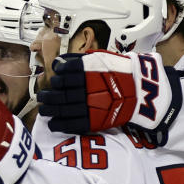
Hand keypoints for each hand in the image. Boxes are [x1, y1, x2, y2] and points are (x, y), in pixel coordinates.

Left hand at [38, 51, 180, 143]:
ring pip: (63, 108)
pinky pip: (72, 124)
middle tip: (42, 96)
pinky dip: (60, 124)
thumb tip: (59, 63)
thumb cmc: (120, 73)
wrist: (141, 91)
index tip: (55, 76)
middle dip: (48, 95)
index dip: (57, 74)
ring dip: (50, 109)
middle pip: (60, 92)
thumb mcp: (100, 59)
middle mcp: (87, 87)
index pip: (64, 71)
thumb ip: (78, 60)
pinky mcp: (94, 121)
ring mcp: (90, 105)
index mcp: (89, 70)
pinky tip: (52, 124)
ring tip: (44, 109)